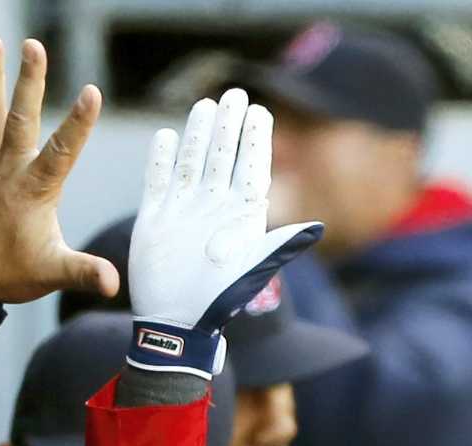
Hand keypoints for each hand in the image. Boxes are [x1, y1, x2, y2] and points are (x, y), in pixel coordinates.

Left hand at [0, 36, 118, 305]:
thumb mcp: (52, 272)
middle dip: (29, 82)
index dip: (79, 123)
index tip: (92, 93)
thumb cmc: (10, 273)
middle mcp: (8, 170)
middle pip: (21, 118)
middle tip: (33, 45)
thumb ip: (83, 272)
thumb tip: (112, 283)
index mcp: (34, 190)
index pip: (62, 152)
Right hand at [126, 88, 323, 375]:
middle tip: (237, 94)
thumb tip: (317, 229)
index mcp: (240, 216)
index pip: (251, 168)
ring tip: (207, 105)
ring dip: (199, 134)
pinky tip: (164, 136)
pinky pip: (158, 179)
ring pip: (193, 161)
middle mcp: (213, 207)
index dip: (256, 140)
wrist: (176, 323)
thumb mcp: (252, 270)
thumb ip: (278, 245)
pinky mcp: (155, 217)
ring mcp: (184, 209)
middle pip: (224, 157)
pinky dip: (160, 158)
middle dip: (231, 126)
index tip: (261, 112)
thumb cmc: (218, 301)